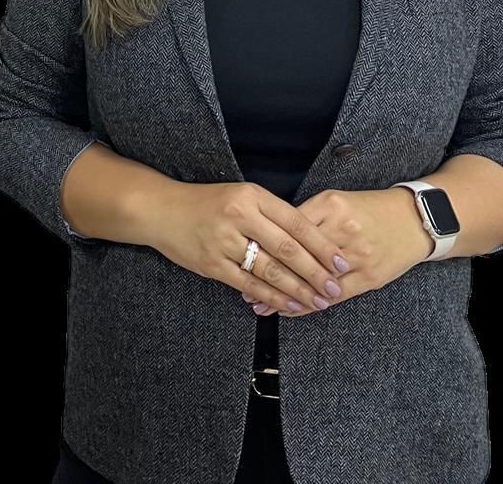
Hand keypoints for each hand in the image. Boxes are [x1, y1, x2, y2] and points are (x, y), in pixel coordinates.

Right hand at [150, 181, 351, 316]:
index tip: (341, 261)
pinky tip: (290, 306)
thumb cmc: (205, 202)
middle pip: (287, 248)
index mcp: (250, 195)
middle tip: (335, 287)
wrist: (161, 210)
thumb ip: (269, 213)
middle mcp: (239, 216)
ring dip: (298, 290)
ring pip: (271, 270)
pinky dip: (273, 298)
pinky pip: (249, 285)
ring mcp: (224, 241)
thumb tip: (308, 240)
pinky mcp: (212, 264)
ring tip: (319, 302)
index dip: (321, 244)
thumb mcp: (239, 195)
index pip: (296, 222)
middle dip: (316, 272)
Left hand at [244, 188, 432, 315]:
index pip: (290, 228)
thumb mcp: (335, 200)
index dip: (266, 245)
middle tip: (244, 288)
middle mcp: (343, 230)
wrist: (413, 220)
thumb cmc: (368, 208)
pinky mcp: (369, 277)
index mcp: (331, 206)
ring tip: (261, 305)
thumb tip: (270, 233)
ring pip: (315, 280)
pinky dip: (312, 305)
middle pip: (299, 256)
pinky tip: (293, 310)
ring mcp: (357, 256)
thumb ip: (307, 215)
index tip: (244, 256)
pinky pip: (335, 295)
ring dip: (287, 295)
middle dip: (270, 274)